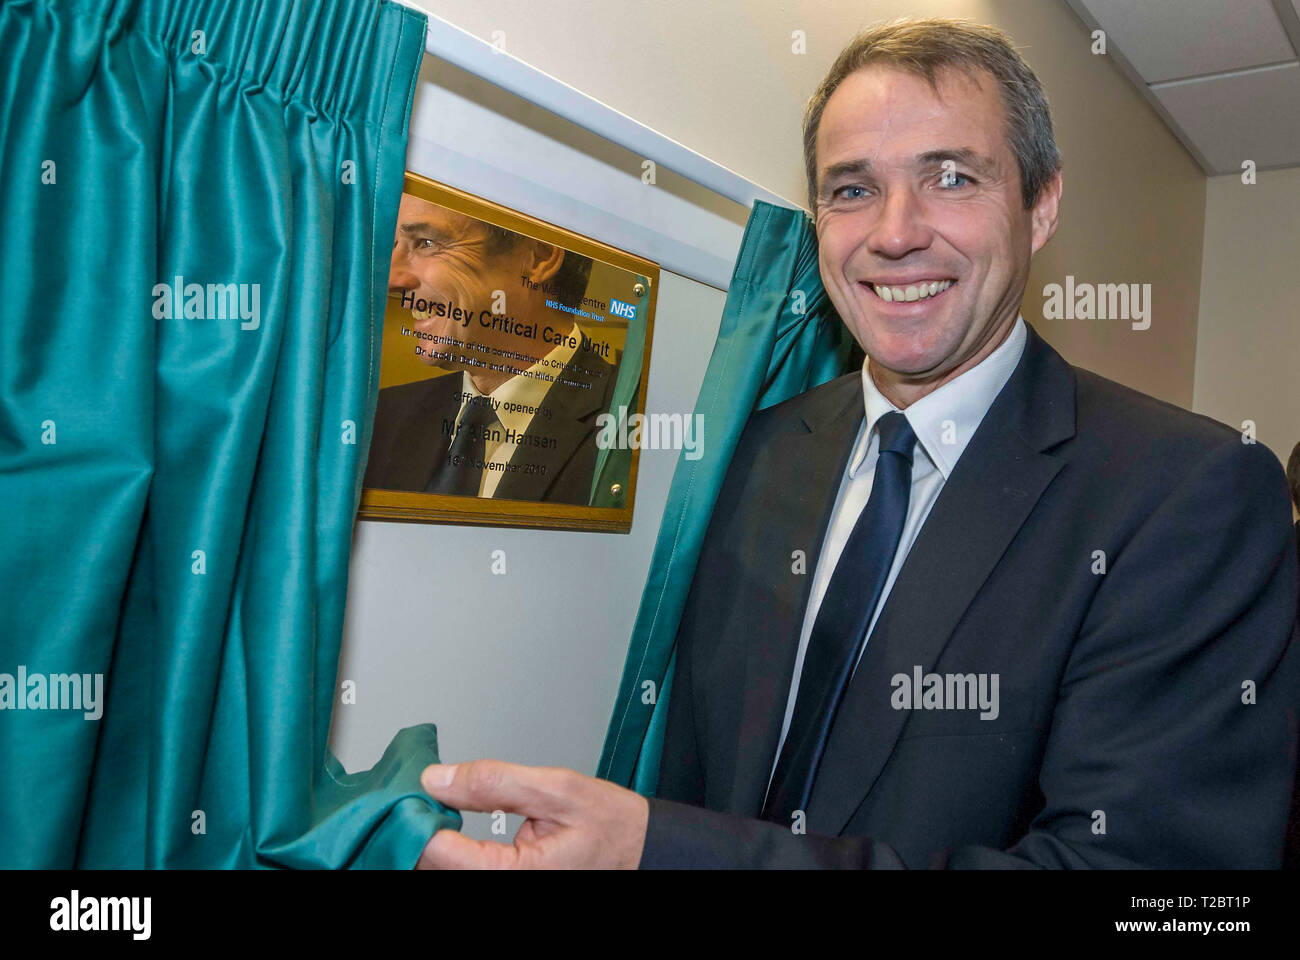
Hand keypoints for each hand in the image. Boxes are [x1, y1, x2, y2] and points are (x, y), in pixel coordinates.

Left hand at [415, 759, 648, 868]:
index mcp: (519, 875)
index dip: (420, 819)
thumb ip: (495, 782)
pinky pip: (463, 870)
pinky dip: (447, 849)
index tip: (413, 791)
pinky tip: (446, 825)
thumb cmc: (610, 824)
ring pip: (444, 870)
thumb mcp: (556, 788)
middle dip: (422, 828)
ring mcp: (504, 887)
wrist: (639, 847)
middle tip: (420, 792)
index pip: (443, 855)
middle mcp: (508, 889)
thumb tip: (439, 779)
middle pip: (436, 867)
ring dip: (431, 839)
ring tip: (434, 803)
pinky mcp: (501, 882)